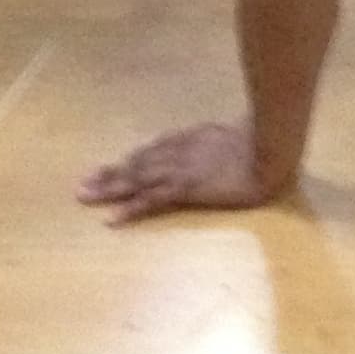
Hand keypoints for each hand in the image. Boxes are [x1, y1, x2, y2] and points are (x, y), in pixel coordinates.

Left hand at [78, 120, 280, 223]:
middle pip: (137, 163)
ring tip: (85, 197)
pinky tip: (112, 219)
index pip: (155, 150)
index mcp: (193, 139)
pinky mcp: (185, 189)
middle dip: (110, 174)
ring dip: (109, 189)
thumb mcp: (240, 134)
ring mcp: (180, 170)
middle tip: (83, 183)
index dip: (132, 159)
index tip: (113, 166)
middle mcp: (179, 152)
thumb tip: (226, 144)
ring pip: (136, 180)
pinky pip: (151, 200)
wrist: (271, 151)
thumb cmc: (265, 142)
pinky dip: (130, 209)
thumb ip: (226, 140)